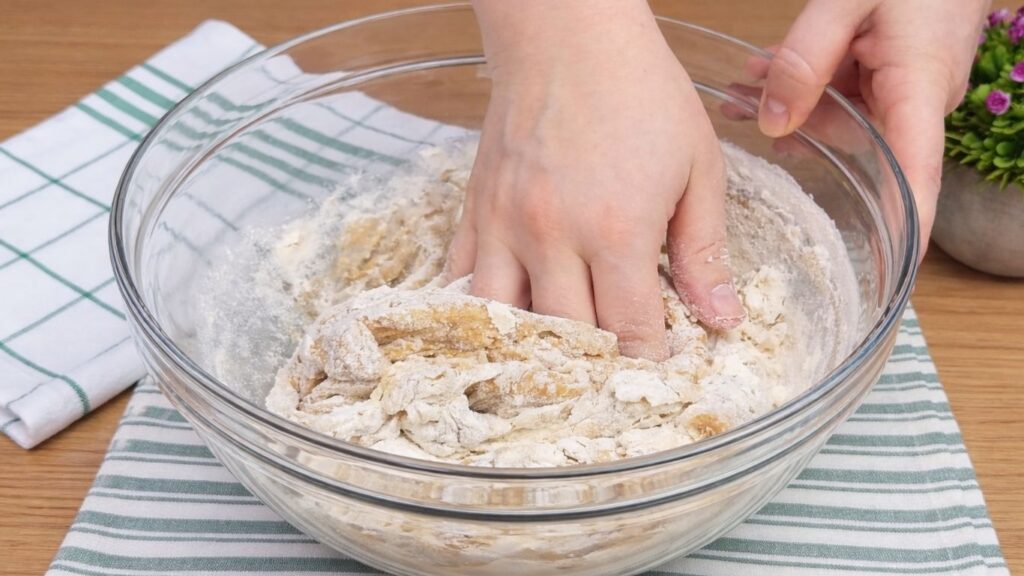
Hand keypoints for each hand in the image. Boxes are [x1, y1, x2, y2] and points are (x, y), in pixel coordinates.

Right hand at [448, 0, 743, 359]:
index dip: (649, 361)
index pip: (631, 331)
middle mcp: (552, 237)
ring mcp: (504, 225)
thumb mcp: (697, 167)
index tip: (660, 370)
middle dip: (597, 365)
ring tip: (555, 362)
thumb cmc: (641, 92)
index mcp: (615, 230)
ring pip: (504, 321)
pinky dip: (480, 310)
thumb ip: (705, 251)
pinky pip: (463, 280)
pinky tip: (499, 325)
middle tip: (614, 373)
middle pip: (568, 336)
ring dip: (532, 349)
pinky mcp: (476, 211)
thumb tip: (722, 319)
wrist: (566, 34)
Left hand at [757, 0, 989, 249]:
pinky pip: (849, 92)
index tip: (892, 275)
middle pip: (859, 147)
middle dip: (801, 139)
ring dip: (794, 103)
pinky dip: (810, 82)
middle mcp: (921, 100)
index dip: (905, 229)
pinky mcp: (897, 72)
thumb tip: (772, 123)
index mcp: (921, 90)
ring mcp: (909, 88)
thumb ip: (805, 59)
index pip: (916, 178)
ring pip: (846, 118)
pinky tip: (767, 70)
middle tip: (740, 114)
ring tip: (743, 85)